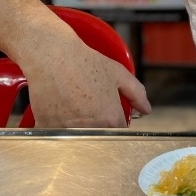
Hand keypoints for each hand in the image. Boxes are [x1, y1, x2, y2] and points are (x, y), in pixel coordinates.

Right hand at [26, 40, 151, 127]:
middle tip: (88, 107)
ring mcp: (68, 130)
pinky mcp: (48, 128)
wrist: (52, 56)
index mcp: (110, 118)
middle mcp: (90, 129)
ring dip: (76, 129)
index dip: (115, 123)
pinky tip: (57, 108)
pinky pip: (56, 135)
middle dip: (97, 127)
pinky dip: (57, 127)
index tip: (109, 114)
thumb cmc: (84, 62)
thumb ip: (137, 93)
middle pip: (98, 138)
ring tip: (71, 105)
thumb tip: (146, 109)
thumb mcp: (118, 73)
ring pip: (77, 138)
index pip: (119, 134)